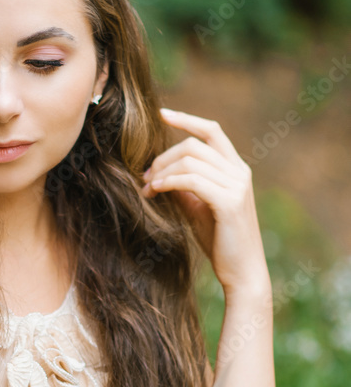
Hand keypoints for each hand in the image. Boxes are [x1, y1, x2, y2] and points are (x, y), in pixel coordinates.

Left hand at [141, 108, 269, 297]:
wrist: (242, 271)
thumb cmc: (220, 240)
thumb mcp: (197, 207)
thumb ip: (183, 186)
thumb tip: (158, 171)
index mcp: (236, 168)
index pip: (212, 131)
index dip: (187, 119)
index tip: (162, 114)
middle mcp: (240, 172)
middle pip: (193, 145)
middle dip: (163, 157)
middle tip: (144, 177)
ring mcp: (237, 185)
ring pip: (190, 161)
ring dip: (162, 172)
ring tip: (147, 189)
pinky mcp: (229, 202)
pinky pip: (192, 180)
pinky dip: (169, 182)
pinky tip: (155, 191)